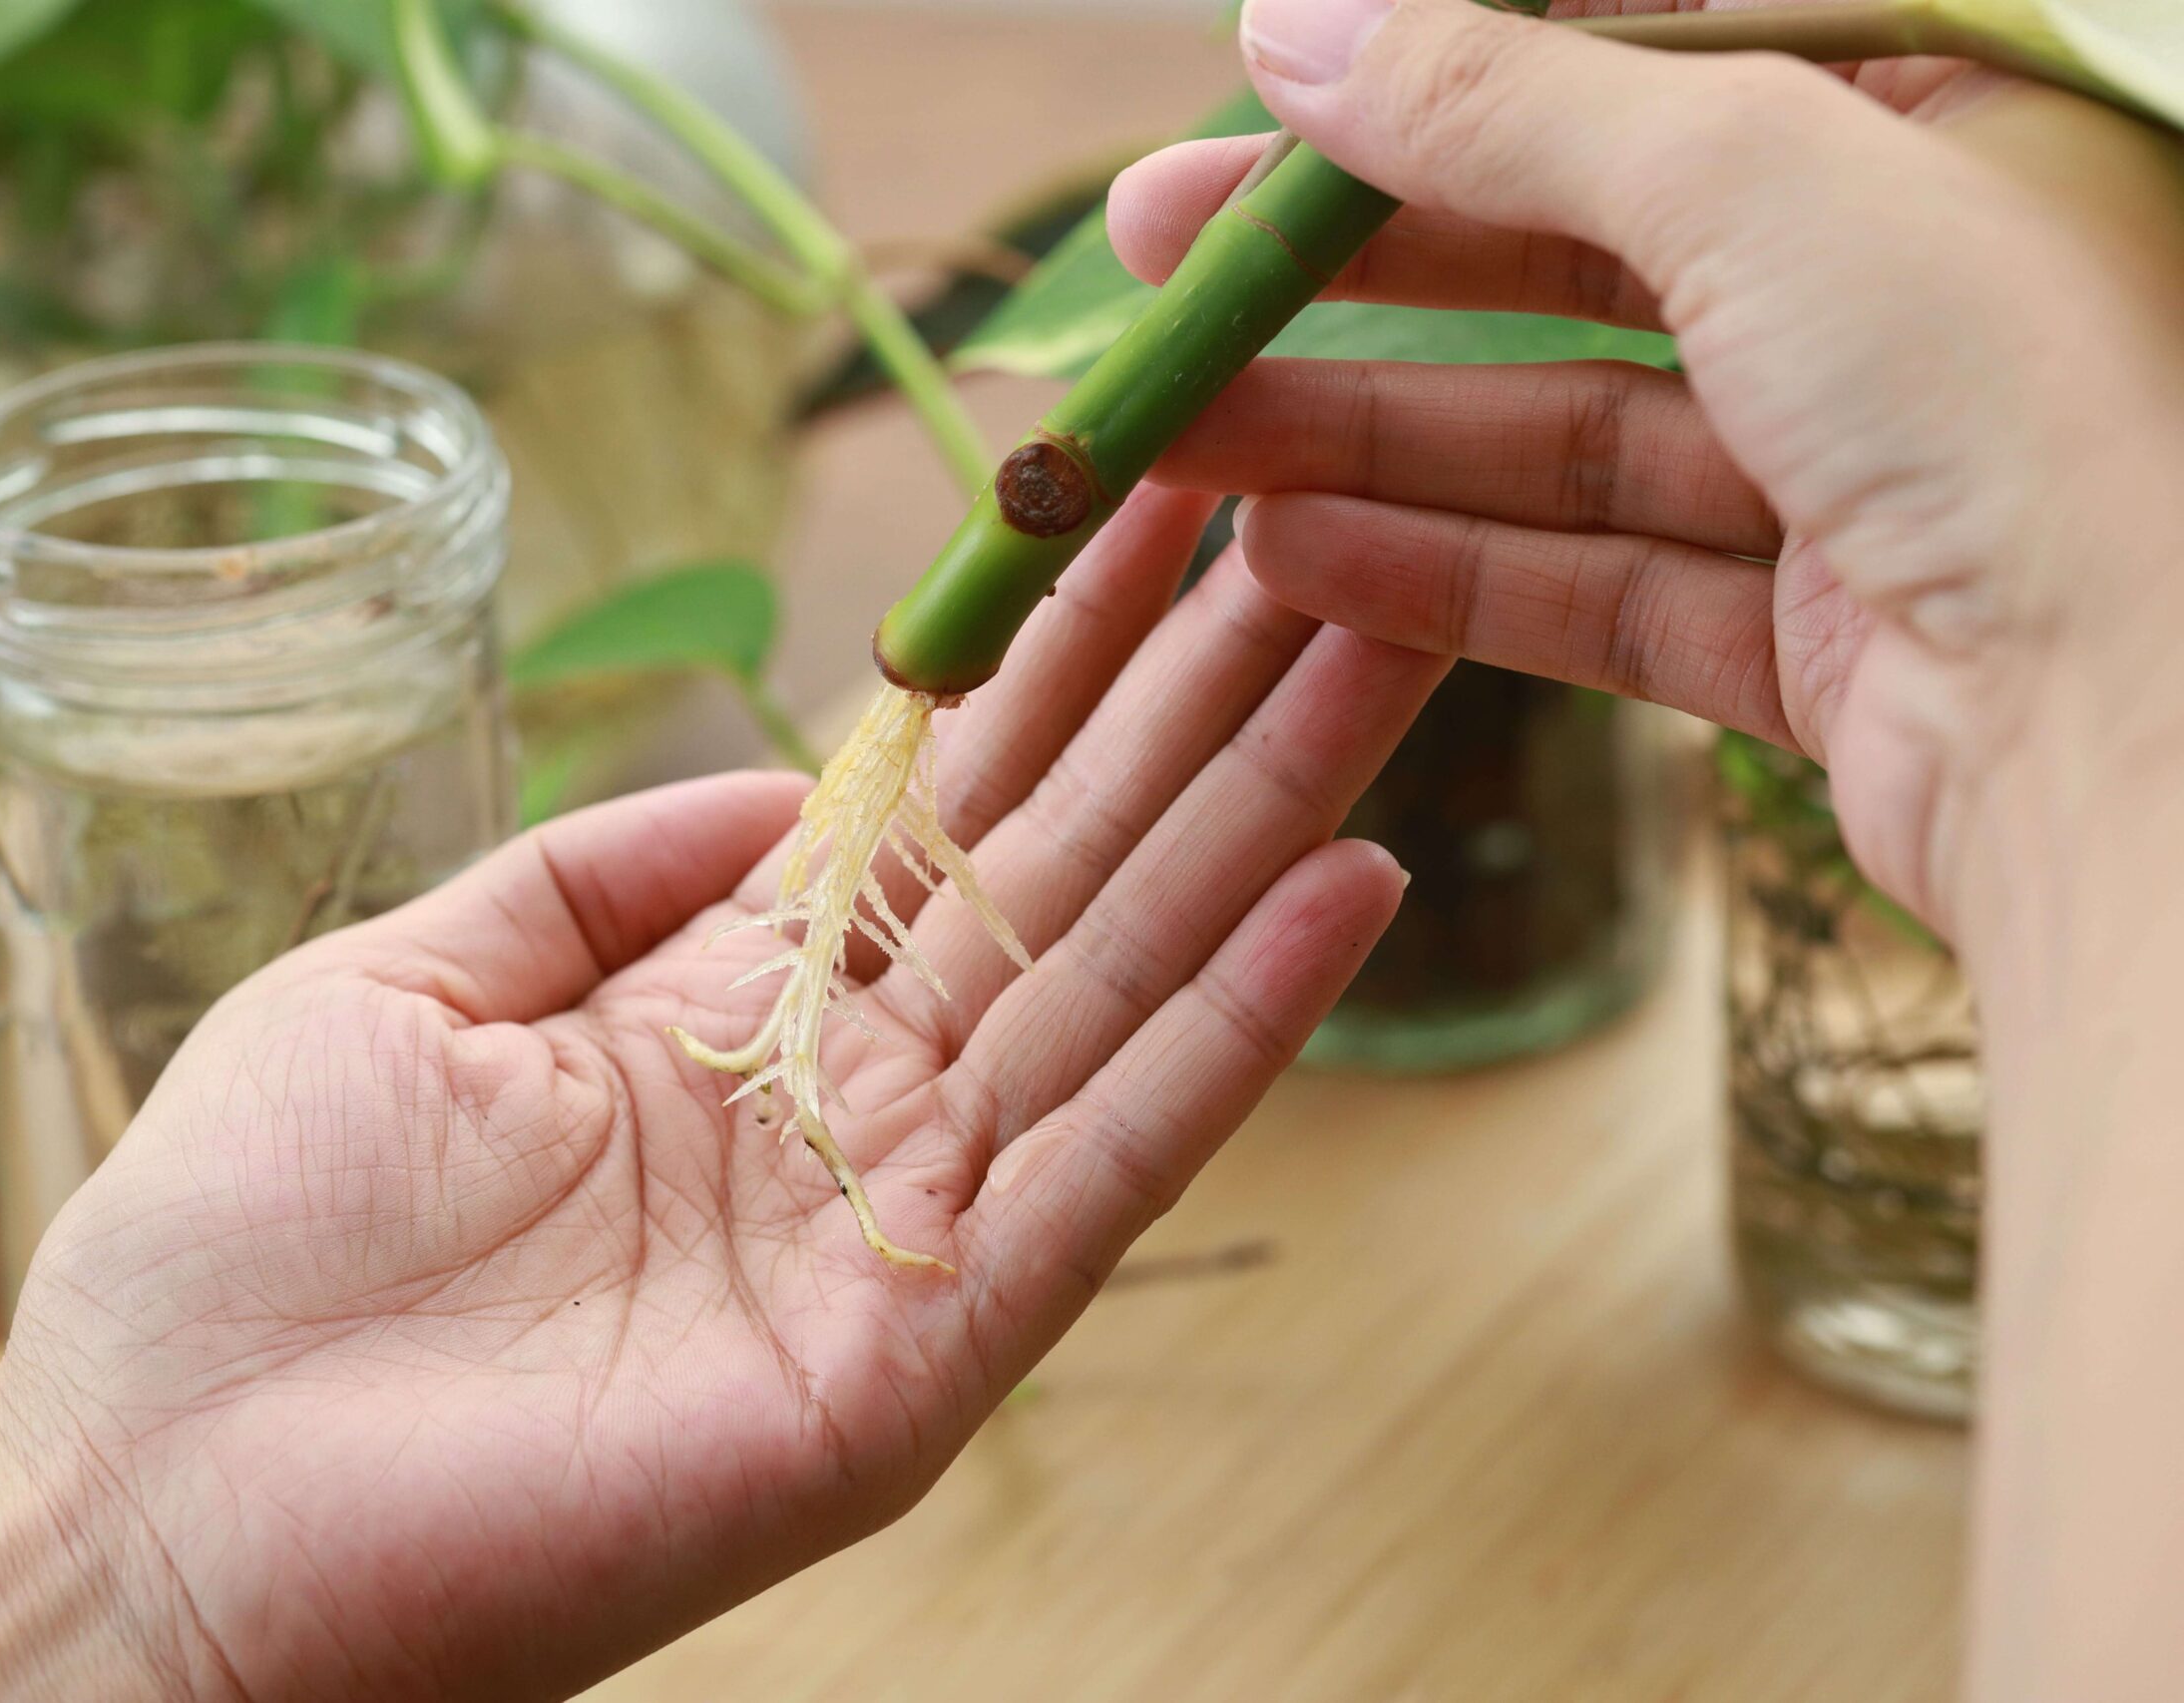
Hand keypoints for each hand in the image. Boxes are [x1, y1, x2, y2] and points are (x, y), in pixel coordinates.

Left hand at [0, 492, 1441, 1702]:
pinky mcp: (921, 1354)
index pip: (935, 806)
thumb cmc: (241, 1254)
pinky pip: (1106, 1169)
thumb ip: (593, 872)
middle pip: (1062, 868)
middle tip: (1339, 514)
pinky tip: (1344, 883)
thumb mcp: (403, 985)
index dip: (1046, 653)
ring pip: (1121, 982)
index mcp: (721, 1015)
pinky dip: (1233, 1030)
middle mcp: (842, 1110)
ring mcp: (896, 1231)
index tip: (1152, 497)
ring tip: (1388, 635)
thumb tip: (787, 766)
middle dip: (1196, 691)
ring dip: (1261, 812)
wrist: (164, 1516)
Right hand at [1109, 0, 2183, 937]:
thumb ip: (1501, 100)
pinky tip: (1294, 555)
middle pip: (1572, 249)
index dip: (1432, 76)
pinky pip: (1604, 582)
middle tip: (1156, 264)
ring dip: (1367, 432)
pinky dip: (1452, 572)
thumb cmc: (2003, 388)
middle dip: (1352, 265)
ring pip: (1567, 430)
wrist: (2146, 734)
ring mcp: (1867, 467)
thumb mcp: (1738, 171)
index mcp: (1936, 108)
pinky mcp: (1826, 633)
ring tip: (1179, 431)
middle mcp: (1905, 282)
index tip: (1256, 102)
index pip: (1635, 58)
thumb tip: (1293, 26)